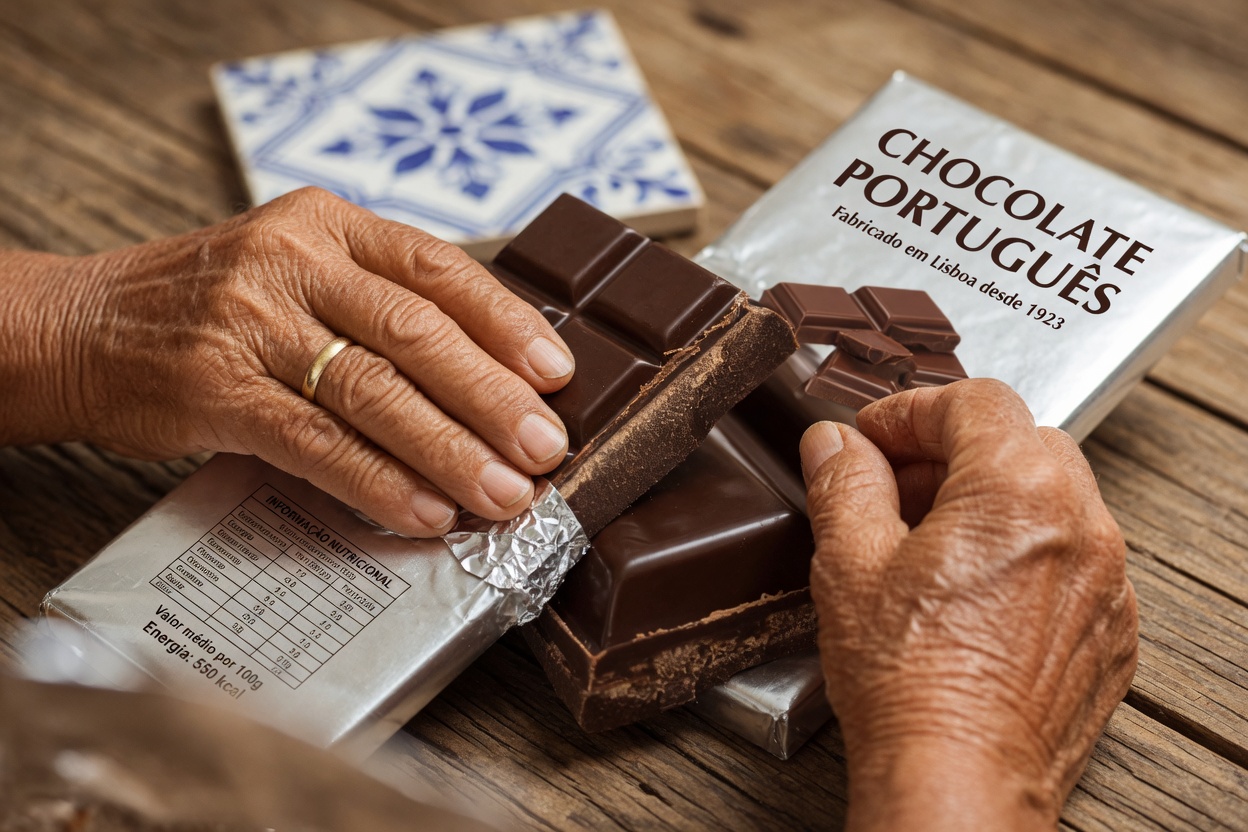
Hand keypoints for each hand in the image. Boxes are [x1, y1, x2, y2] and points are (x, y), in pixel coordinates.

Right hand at [1, 187, 573, 536]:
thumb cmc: (213, 307)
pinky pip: (315, 440)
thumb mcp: (297, 270)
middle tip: (546, 448)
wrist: (84, 327)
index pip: (438, 268)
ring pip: (373, 389)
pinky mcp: (216, 390)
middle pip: (416, 331)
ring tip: (503, 493)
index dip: (507, 322)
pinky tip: (423, 510)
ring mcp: (251, 323)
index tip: (558, 373)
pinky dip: (376, 480)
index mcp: (328, 224)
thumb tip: (493, 376)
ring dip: (449, 448)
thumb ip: (381, 305)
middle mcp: (293, 261)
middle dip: (492, 397)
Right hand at [800, 379, 1137, 830]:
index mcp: (1018, 490)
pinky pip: (1073, 559)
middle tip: (894, 487)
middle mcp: (1081, 525)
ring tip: (927, 544)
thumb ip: (843, 482)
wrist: (958, 779)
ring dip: (990, 500)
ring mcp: (1106, 581)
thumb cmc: (909, 683)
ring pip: (1053, 499)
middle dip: (951, 452)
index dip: (909, 411)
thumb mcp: (849, 562)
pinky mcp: (1109, 630)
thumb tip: (834, 443)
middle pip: (1021, 441)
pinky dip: (1025, 554)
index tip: (872, 438)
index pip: (972, 402)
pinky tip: (970, 595)